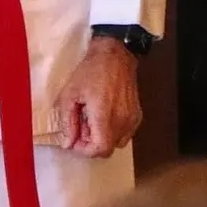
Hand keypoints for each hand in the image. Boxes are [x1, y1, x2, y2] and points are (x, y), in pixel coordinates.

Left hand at [54, 37, 141, 156]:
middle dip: (90, 143)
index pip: (100, 149)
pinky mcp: (137, 116)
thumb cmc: (91, 71)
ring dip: (101, 137)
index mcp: (104, 116)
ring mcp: (132, 119)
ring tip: (91, 119)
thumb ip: (68, 121)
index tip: (74, 142)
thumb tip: (68, 143)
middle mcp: (122, 121)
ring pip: (116, 143)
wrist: (114, 56)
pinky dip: (112, 131)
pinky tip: (103, 115)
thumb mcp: (70, 94)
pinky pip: (125, 134)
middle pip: (108, 149)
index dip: (85, 151)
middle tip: (80, 126)